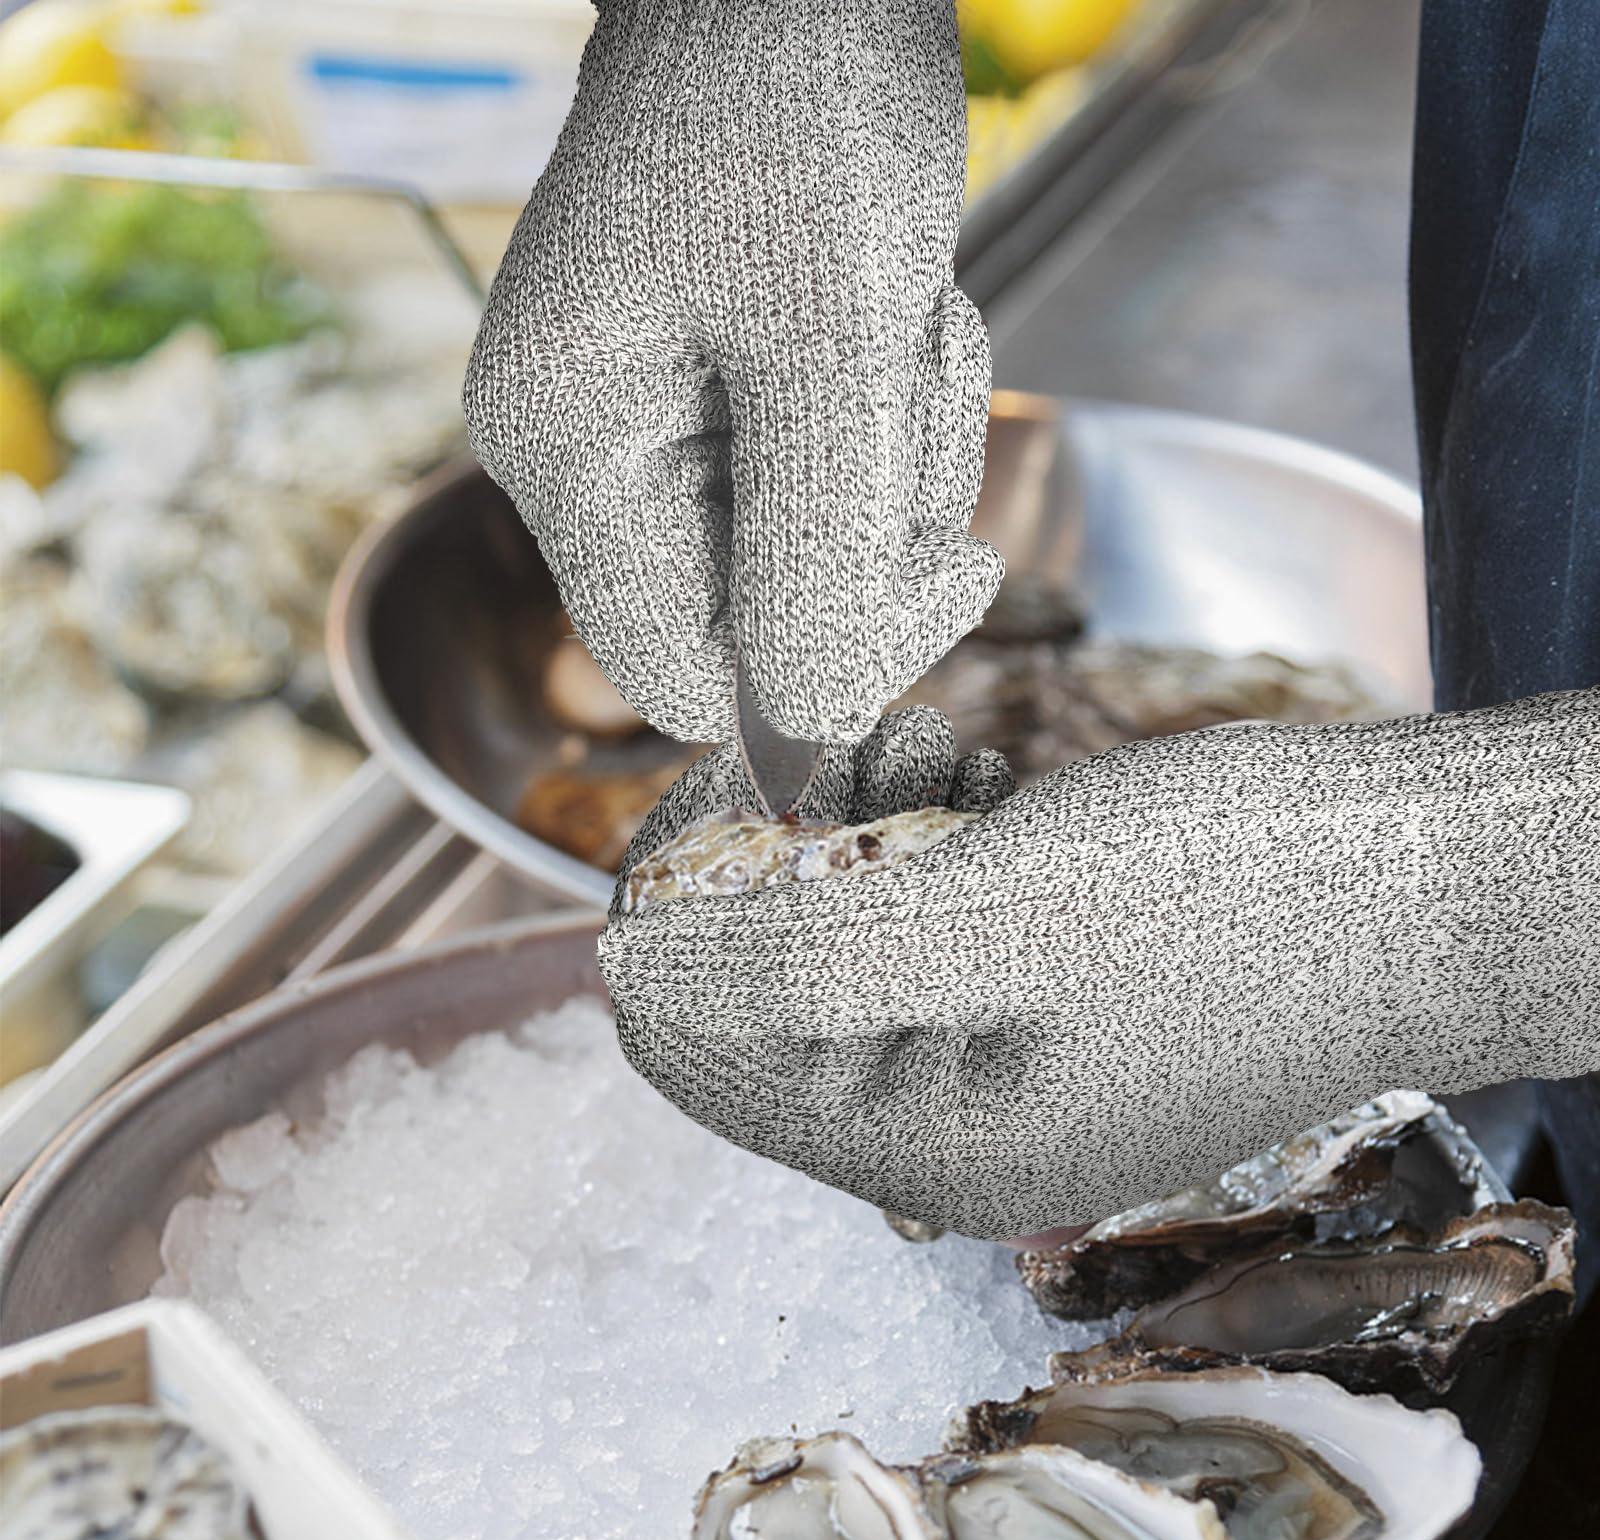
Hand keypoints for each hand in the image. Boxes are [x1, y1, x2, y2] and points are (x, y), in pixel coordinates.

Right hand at [462, 0, 1000, 744]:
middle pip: (763, 616)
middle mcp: (591, 461)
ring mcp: (653, 428)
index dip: (818, 667)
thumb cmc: (794, 105)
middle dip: (879, 525)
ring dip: (903, 454)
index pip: (684, 679)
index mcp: (570, 459)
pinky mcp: (721, 395)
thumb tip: (809, 732)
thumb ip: (812, 556)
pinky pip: (829, 476)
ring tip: (907, 310)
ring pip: (814, 547)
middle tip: (916, 373)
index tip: (943, 577)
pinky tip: (904, 308)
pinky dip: (894, 414)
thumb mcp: (827, 340)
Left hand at [599, 690, 1599, 1237]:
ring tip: (950, 760)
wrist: (1437, 879)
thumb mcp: (994, 919)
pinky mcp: (1048, 1000)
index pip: (695, 1044)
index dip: (682, 902)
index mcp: (921, 1144)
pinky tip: (991, 787)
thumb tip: (620, 971)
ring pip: (847, 935)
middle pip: (766, 986)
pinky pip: (930, 920)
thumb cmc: (1240, 895)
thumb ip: (793, 963)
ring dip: (865, 829)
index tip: (739, 777)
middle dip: (789, 851)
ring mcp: (1004, 1064)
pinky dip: (934, 839)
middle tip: (871, 753)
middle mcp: (951, 1128)